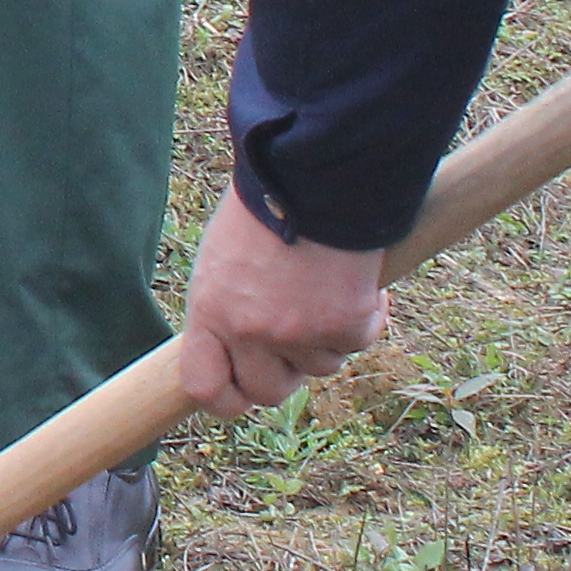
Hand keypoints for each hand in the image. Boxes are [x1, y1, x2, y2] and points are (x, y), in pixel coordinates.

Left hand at [175, 181, 389, 413]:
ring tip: (324, 285)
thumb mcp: (224, 254)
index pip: (204, 388)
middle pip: (267, 392)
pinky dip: (367, 315)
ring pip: (320, 366)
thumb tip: (239, 343)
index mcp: (209, 310)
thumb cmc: (267, 202)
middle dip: (287, 372)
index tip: (243, 388)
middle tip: (300, 338)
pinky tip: (358, 279)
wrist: (315, 172)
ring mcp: (298, 332)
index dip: (227, 398)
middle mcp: (249, 330)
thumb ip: (228, 303)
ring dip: (328, 337)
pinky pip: (359, 340)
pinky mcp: (345, 324)